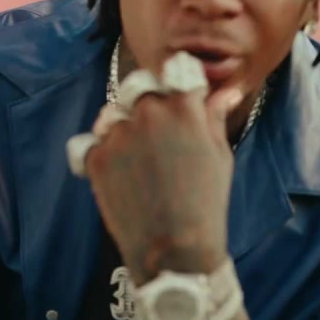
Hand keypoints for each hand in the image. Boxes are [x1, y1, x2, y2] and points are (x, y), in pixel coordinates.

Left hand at [78, 56, 244, 284]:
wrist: (173, 250)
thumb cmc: (206, 203)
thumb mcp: (220, 156)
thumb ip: (214, 116)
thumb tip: (226, 91)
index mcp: (183, 107)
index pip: (176, 69)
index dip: (178, 80)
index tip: (180, 94)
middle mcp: (148, 111)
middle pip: (140, 87)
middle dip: (147, 100)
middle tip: (156, 131)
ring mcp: (117, 133)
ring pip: (113, 112)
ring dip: (122, 124)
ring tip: (135, 156)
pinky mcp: (94, 156)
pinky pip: (93, 140)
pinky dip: (102, 152)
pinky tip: (119, 172)